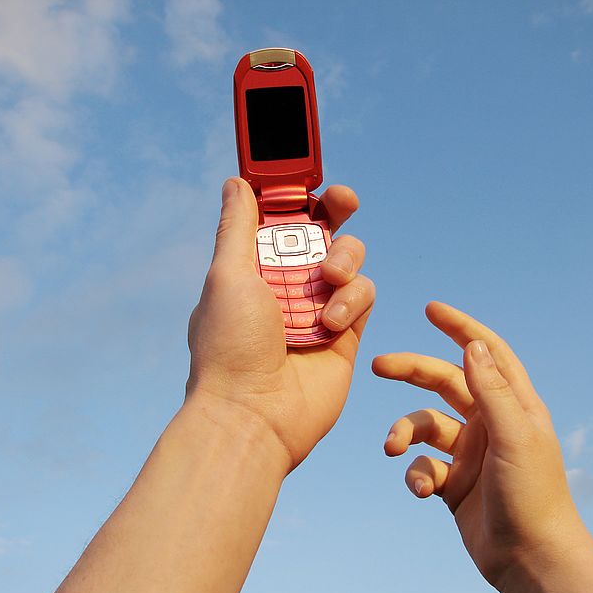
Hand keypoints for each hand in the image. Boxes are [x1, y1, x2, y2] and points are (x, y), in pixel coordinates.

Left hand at [186, 178, 374, 469]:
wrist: (255, 415)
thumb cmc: (230, 346)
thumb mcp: (227, 275)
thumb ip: (239, 226)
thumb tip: (236, 182)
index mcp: (253, 266)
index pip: (281, 218)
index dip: (297, 195)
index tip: (309, 177)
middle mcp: (288, 283)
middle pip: (322, 230)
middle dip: (336, 209)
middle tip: (343, 200)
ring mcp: (319, 306)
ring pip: (349, 258)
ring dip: (343, 260)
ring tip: (326, 281)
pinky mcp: (347, 332)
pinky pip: (365, 294)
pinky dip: (353, 300)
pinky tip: (331, 323)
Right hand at [373, 302, 592, 592]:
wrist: (530, 560)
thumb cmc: (532, 496)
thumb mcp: (514, 436)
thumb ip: (491, 390)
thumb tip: (471, 344)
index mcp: (512, 405)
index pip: (486, 353)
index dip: (460, 327)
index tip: (431, 309)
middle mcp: (489, 423)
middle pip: (444, 382)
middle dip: (411, 371)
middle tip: (377, 365)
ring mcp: (470, 453)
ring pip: (425, 427)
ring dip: (404, 433)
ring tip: (392, 447)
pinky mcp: (454, 483)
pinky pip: (422, 466)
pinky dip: (415, 475)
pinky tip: (424, 491)